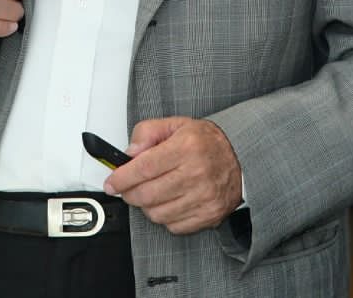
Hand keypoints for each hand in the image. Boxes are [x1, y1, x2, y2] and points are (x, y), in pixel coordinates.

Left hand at [103, 117, 242, 234]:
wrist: (241, 157)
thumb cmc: (207, 142)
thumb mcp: (176, 124)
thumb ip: (147, 132)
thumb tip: (129, 152)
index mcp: (186, 147)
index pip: (143, 168)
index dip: (121, 178)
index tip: (111, 183)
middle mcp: (196, 173)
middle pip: (147, 194)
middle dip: (129, 193)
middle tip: (127, 188)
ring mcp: (204, 198)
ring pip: (157, 214)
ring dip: (146, 206)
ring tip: (152, 192)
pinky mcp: (209, 215)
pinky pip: (173, 226)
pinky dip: (165, 217)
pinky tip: (168, 202)